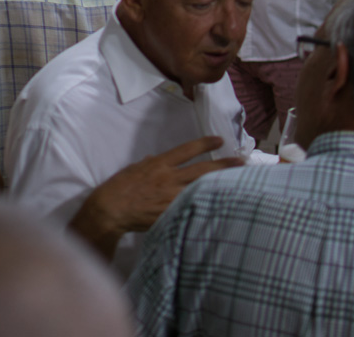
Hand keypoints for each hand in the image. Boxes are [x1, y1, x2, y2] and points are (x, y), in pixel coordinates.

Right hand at [68, 135, 243, 259]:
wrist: (111, 209)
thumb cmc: (119, 187)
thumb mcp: (134, 169)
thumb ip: (150, 164)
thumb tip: (157, 160)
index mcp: (160, 164)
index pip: (187, 150)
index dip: (205, 144)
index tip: (219, 140)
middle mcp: (169, 178)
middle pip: (203, 170)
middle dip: (224, 165)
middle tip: (242, 161)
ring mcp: (172, 197)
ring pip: (203, 189)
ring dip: (221, 186)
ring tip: (239, 183)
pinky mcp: (172, 213)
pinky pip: (194, 208)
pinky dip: (208, 207)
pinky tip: (222, 207)